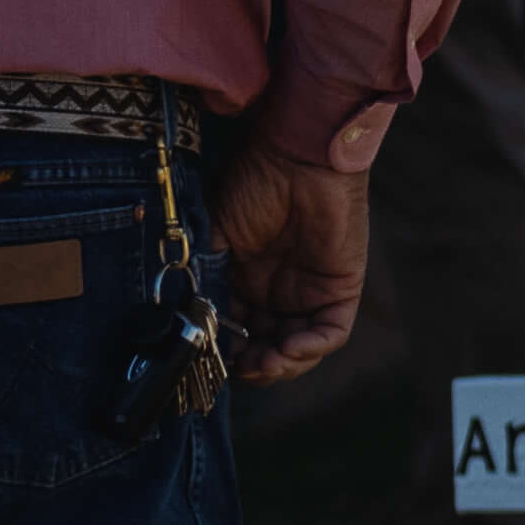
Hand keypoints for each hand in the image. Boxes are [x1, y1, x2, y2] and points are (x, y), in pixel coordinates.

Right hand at [218, 144, 371, 384]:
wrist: (296, 155)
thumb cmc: (252, 185)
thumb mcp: (214, 236)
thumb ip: (202, 276)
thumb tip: (184, 321)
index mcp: (244, 282)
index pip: (234, 332)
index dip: (223, 352)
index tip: (208, 360)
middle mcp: (277, 292)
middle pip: (267, 347)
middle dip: (252, 365)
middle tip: (238, 368)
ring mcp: (309, 292)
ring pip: (299, 348)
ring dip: (280, 364)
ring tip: (262, 364)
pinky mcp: (340, 288)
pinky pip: (330, 332)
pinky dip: (310, 348)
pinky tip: (287, 349)